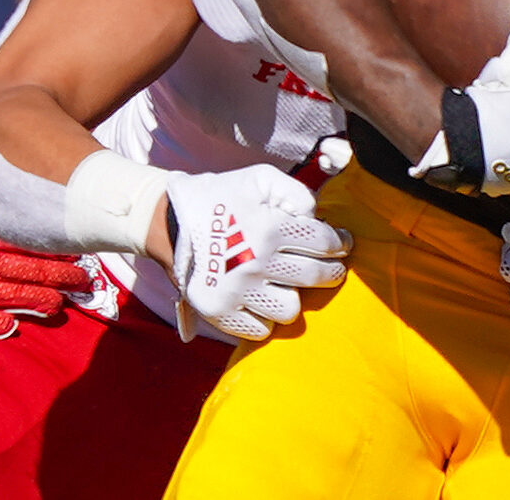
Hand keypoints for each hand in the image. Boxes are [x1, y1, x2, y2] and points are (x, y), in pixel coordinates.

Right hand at [0, 192, 98, 337]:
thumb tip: (24, 194)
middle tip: (85, 280)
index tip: (78, 249)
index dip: (52, 246)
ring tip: (60, 304)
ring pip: (5, 295)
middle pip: (22, 268)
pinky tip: (15, 326)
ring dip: (36, 301)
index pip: (21, 238)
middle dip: (58, 276)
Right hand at [164, 165, 351, 340]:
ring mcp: (237, 291)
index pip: (324, 242)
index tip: (342, 243)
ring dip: (293, 296)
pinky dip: (265, 318)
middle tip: (331, 267)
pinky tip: (261, 299)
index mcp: (269, 228)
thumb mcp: (258, 178)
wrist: (167, 221)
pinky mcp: (219, 313)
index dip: (340, 242)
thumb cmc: (220, 198)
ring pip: (290, 310)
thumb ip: (295, 193)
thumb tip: (318, 220)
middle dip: (332, 271)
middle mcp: (256, 263)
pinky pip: (261, 330)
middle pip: (316, 277)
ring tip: (286, 284)